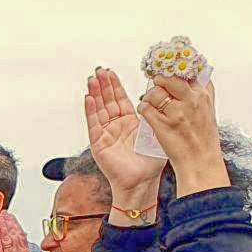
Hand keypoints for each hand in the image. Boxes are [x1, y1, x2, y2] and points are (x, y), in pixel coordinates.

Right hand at [85, 67, 167, 214]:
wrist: (143, 181)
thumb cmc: (151, 161)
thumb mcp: (157, 131)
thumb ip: (156, 113)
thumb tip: (162, 93)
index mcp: (130, 122)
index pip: (120, 99)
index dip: (115, 85)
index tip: (111, 72)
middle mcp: (116, 126)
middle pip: (107, 101)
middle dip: (103, 85)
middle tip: (99, 70)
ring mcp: (106, 134)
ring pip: (99, 109)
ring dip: (95, 94)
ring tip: (91, 79)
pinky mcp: (98, 143)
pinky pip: (94, 123)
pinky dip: (91, 110)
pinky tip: (89, 98)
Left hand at [138, 74, 230, 194]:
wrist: (200, 162)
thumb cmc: (204, 138)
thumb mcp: (208, 111)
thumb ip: (202, 93)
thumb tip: (198, 77)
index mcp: (203, 95)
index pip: (187, 72)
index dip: (175, 70)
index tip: (168, 69)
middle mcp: (191, 101)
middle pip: (169, 78)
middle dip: (159, 79)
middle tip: (156, 83)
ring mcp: (177, 113)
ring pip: (155, 92)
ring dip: (149, 95)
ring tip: (151, 101)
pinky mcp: (163, 125)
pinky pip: (146, 108)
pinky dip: (143, 108)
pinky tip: (146, 112)